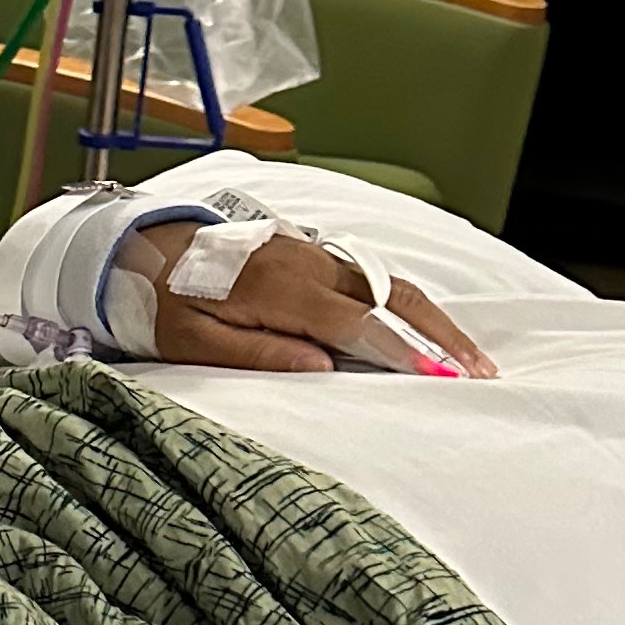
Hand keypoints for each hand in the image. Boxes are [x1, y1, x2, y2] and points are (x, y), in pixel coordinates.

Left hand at [140, 225, 493, 379]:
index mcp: (279, 287)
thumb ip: (256, 353)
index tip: (440, 376)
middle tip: (480, 370)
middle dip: (440, 333)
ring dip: (433, 317)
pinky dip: (407, 299)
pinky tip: (428, 325)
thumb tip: (320, 367)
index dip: (402, 350)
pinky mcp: (311, 252)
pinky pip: (372, 274)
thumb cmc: (163, 302)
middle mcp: (306, 263)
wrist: (143, 248)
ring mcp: (312, 252)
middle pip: (391, 295)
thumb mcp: (192, 340)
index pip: (357, 323)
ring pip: (389, 281)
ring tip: (469, 354)